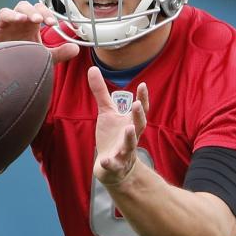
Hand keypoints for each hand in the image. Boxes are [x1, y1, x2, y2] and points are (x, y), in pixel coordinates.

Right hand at [0, 0, 78, 63]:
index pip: (38, 10)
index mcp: (29, 23)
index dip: (45, 13)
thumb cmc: (23, 59)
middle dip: (30, 11)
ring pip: (4, 13)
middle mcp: (15, 22)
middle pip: (22, 7)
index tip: (53, 24)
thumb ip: (59, 52)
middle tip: (38, 20)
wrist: (5, 73)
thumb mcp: (43, 57)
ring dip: (12, 15)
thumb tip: (76, 49)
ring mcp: (0, 28)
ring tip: (20, 20)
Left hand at [86, 66, 149, 184]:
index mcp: (131, 122)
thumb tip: (92, 68)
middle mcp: (131, 136)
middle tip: (137, 105)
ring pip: (130, 145)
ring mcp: (124, 152)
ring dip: (130, 137)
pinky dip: (110, 163)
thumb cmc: (112, 136)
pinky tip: (105, 160)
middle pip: (139, 126)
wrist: (113, 167)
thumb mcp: (106, 113)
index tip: (143, 85)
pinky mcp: (115, 165)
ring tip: (128, 128)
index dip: (143, 98)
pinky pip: (114, 164)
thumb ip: (101, 92)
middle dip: (139, 115)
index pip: (140, 110)